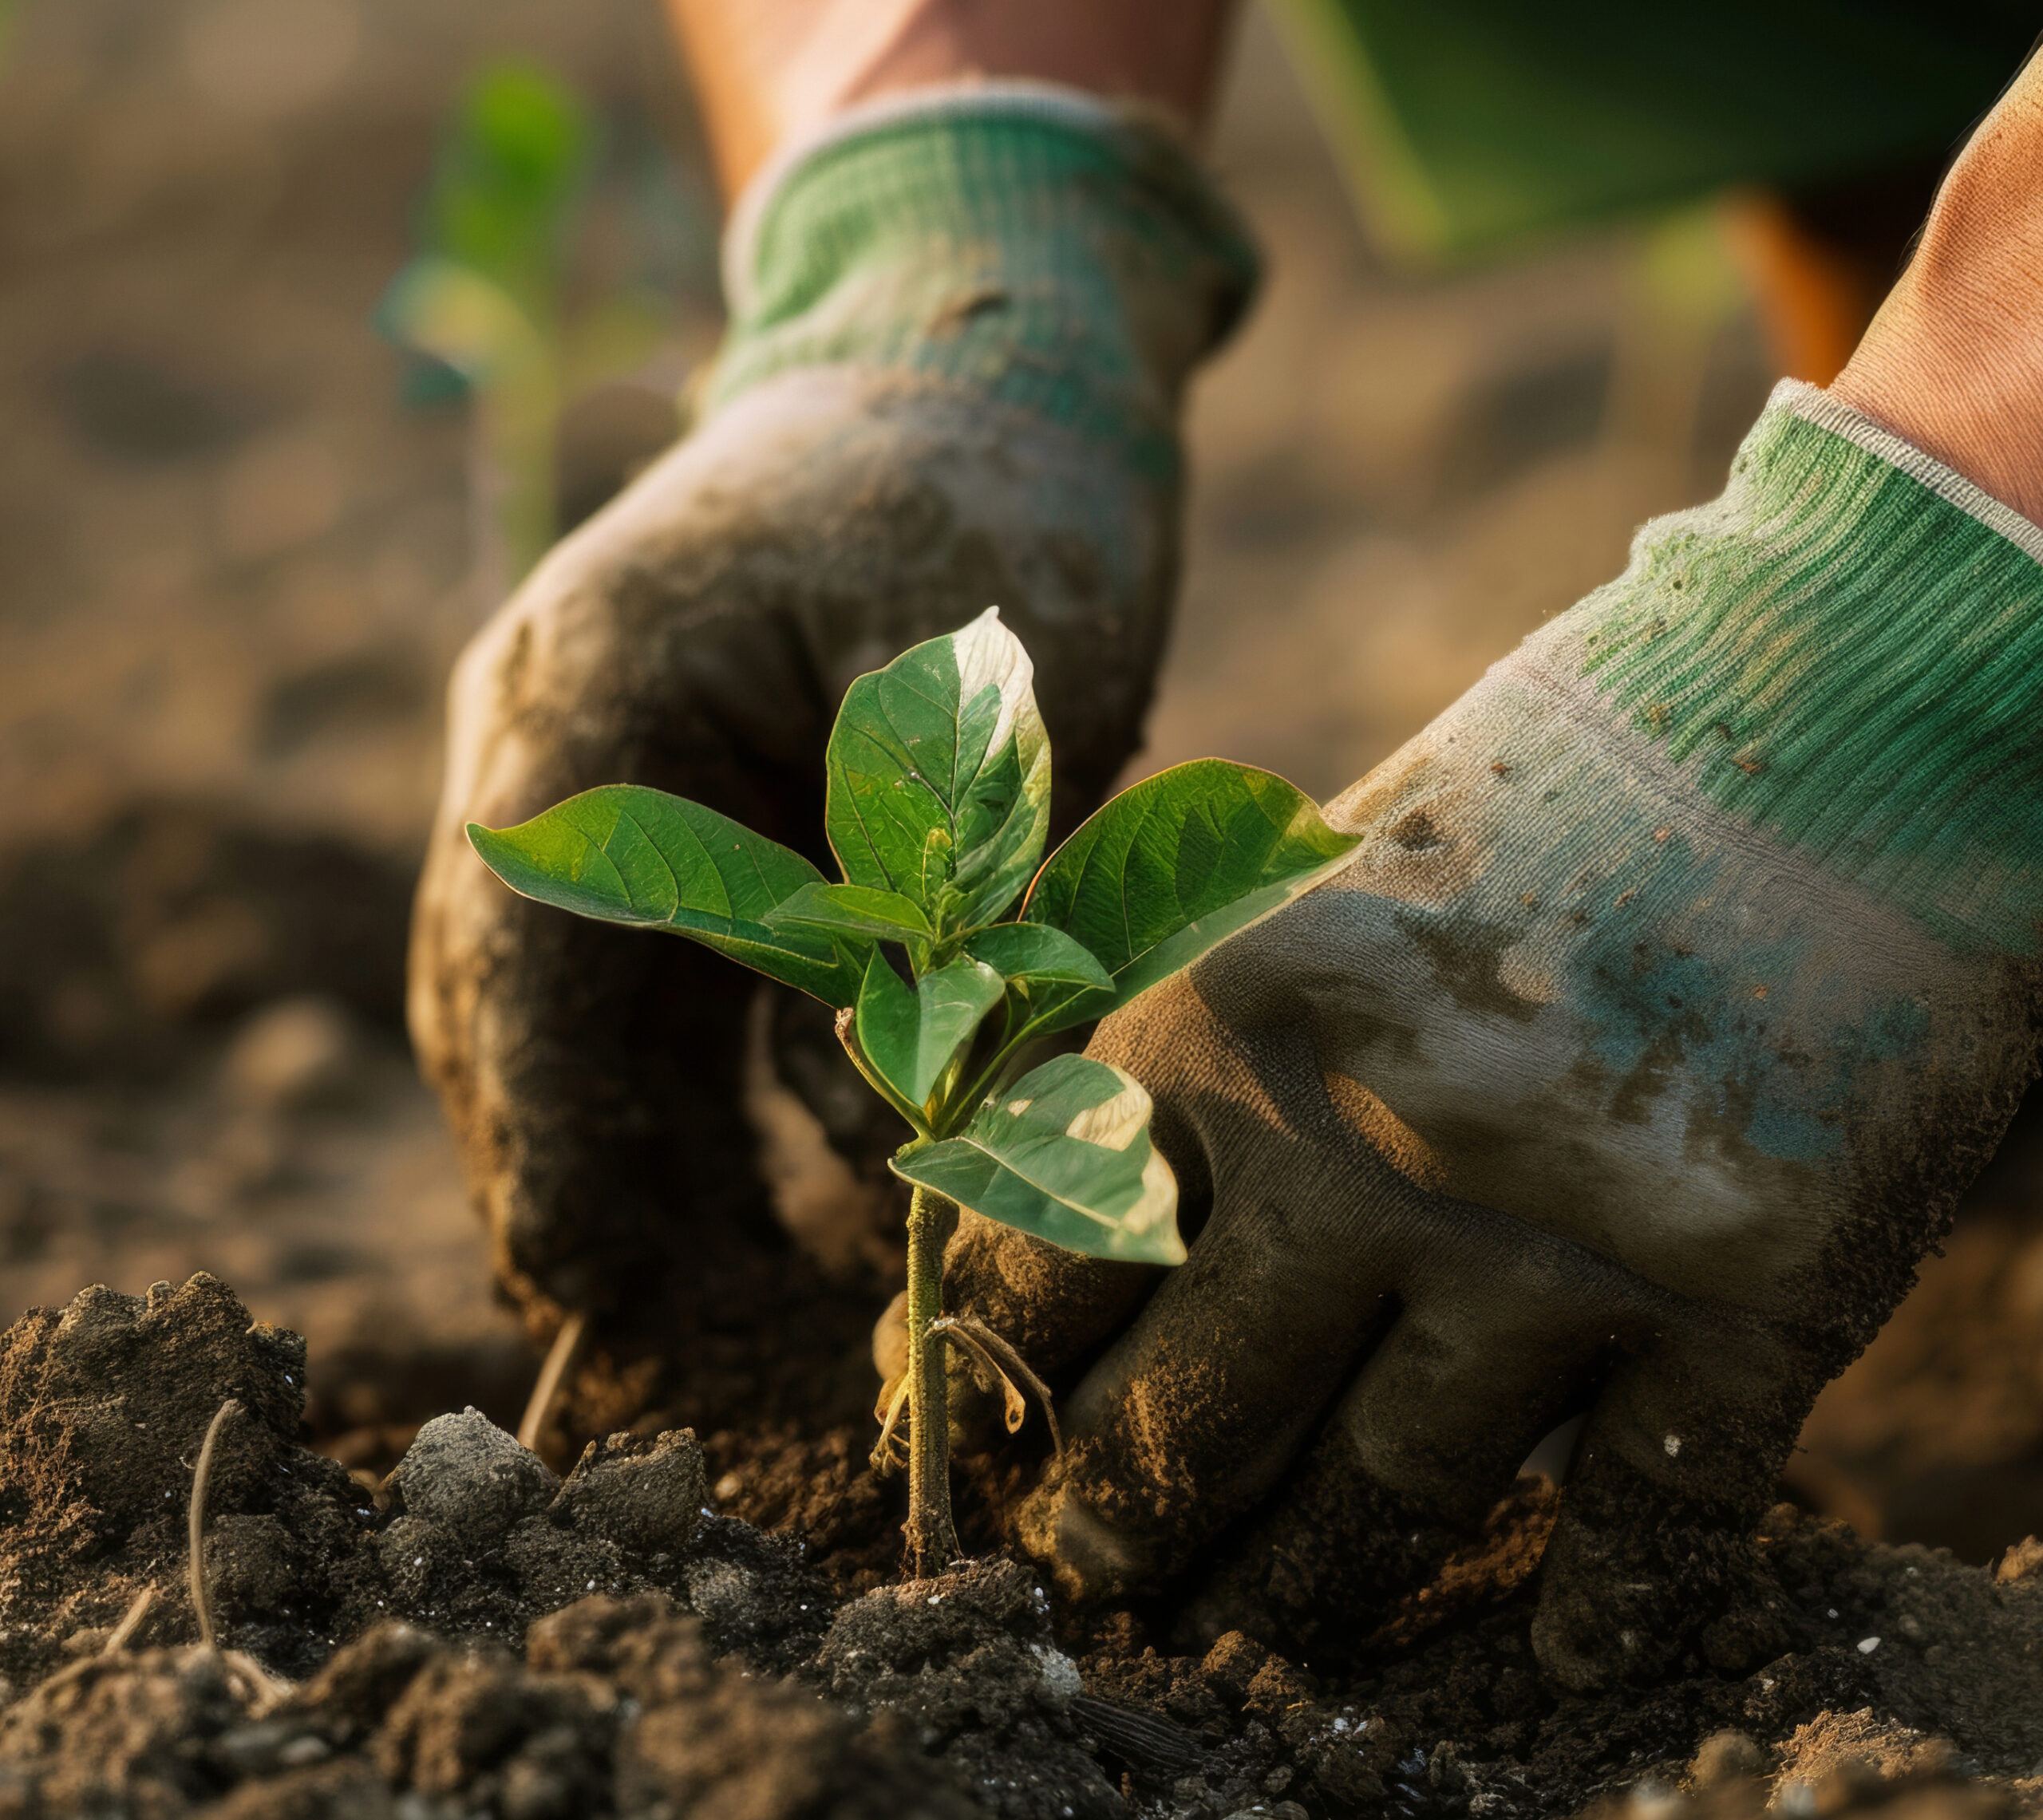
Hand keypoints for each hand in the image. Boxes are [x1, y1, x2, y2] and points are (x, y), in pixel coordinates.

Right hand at [409, 95, 1254, 1355]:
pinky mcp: (695, 781)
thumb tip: (923, 1104)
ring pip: (595, 989)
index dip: (552, 1139)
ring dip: (642, 1132)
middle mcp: (563, 737)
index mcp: (589, 700)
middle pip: (529, 998)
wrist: (987, 358)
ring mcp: (615, 756)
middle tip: (630, 1327)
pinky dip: (723, 1060)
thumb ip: (928, 895)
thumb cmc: (995, 493)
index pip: (528, 968)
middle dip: (579, 1163)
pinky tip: (803, 1155)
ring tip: (699, 1283)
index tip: (584, 1284)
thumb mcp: (980, 688)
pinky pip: (676, 954)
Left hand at [945, 377, 2042, 1688]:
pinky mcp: (1749, 1304)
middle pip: (1192, 1426)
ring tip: (1246, 1645)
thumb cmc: (1528, 805)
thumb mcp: (1295, 884)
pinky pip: (1650, 1524)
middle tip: (1092, 1581)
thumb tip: (997, 1190)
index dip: (996, 1390)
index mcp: (1223, 1030)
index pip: (1045, 1275)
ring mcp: (1565, 1246)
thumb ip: (1149, 1039)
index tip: (987, 1449)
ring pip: (1387, 1506)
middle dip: (1118, 1531)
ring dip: (1302, 1602)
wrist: (1820, 721)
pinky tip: (1563, 1660)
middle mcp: (1371, 1152)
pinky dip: (1601, 1611)